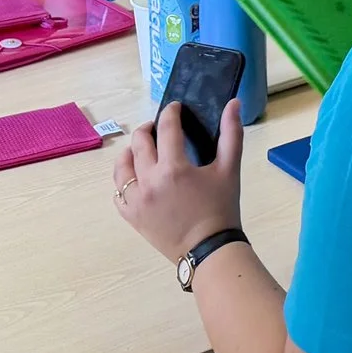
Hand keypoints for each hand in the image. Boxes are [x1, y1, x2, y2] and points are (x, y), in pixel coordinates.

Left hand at [115, 100, 243, 262]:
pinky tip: (135, 180)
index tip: (175, 108)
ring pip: (121, 167)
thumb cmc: (221, 208)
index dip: (170, 113)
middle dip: (148, 129)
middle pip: (139, 143)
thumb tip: (233, 103)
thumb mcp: (230, 170)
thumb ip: (231, 134)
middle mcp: (149, 181)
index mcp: (174, 168)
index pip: (167, 128)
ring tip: (140, 151)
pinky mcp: (132, 217)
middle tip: (158, 128)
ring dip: (130, 153)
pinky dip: (124, 183)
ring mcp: (137, 201)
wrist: (209, 249)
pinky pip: (118, 194)